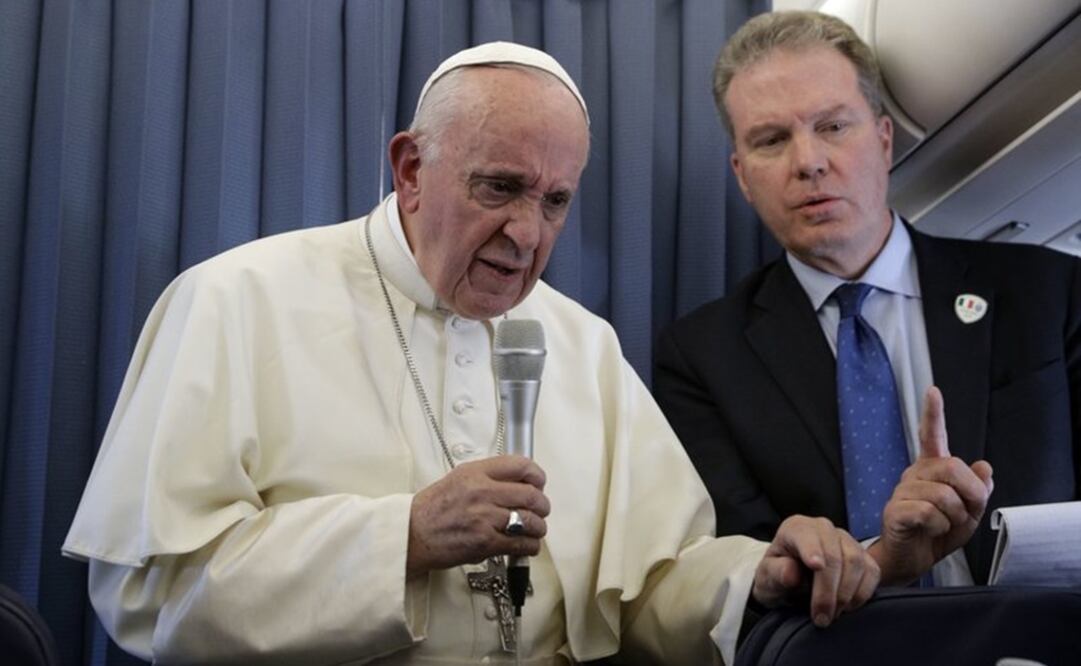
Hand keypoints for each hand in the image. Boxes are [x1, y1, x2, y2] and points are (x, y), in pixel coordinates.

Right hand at [406, 455, 549, 578]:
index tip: (539, 483)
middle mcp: (482, 492)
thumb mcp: (459, 479)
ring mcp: (485, 517)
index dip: (537, 475)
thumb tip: (518, 481)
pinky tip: (527, 545)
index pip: (521, 466)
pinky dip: (530, 546)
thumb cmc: (433, 509)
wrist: (412, 534)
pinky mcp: (486, 542)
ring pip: (531, 521)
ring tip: (534, 530)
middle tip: (540, 510)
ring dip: (538, 528)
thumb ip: (488, 477)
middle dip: (542, 505)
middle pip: (531, 495)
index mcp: (476, 473)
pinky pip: (522, 544)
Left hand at [753, 515, 879, 626]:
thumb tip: (791, 573)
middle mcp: (823, 528)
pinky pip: (872, 572)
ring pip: (856, 563)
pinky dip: (862, 593)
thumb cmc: (778, 576)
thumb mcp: (767, 577)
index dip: (812, 551)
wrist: (792, 583)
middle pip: (835, 555)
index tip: (816, 566)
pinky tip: (847, 607)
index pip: (806, 536)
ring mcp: (847, 541)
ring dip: (846, 594)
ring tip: (831, 615)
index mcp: (797, 528)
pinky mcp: (864, 557)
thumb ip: (775, 572)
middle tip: (821, 617)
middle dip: (828, 590)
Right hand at [869, 386, 993, 584]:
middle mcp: (915, 474)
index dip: (933, 413)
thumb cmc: (936, 534)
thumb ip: (978, 490)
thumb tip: (985, 466)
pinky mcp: (895, 510)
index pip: (932, 436)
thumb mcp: (969, 513)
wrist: (911, 560)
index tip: (933, 392)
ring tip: (944, 525)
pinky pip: (929, 513)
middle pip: (952, 467)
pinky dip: (939, 527)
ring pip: (944, 495)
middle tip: (965, 512)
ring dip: (954, 517)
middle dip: (970, 494)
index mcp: (931, 470)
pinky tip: (930, 530)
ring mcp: (902, 491)